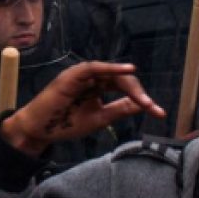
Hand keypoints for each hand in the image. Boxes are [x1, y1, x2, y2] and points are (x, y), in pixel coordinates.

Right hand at [0, 62, 163, 156]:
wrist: (40, 130)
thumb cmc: (65, 123)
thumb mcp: (100, 118)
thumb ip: (119, 109)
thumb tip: (143, 104)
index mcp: (98, 86)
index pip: (124, 87)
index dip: (142, 98)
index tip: (158, 112)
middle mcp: (92, 78)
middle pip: (122, 79)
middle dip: (139, 93)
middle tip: (153, 108)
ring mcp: (82, 75)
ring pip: (112, 73)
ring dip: (130, 84)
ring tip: (145, 100)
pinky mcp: (72, 75)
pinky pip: (94, 68)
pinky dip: (110, 68)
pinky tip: (127, 70)